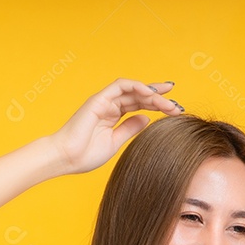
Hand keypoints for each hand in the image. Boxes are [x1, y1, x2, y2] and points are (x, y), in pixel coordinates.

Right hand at [47, 78, 182, 174]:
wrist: (65, 158)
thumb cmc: (85, 155)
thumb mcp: (115, 142)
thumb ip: (130, 128)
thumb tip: (147, 118)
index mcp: (113, 116)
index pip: (139, 105)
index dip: (158, 105)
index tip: (176, 110)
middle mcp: (110, 105)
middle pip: (140, 96)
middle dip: (161, 99)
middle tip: (178, 106)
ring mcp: (104, 100)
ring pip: (134, 90)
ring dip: (153, 94)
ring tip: (169, 102)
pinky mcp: (99, 99)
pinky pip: (121, 86)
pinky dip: (137, 87)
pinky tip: (152, 94)